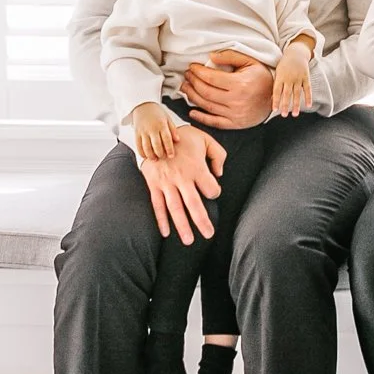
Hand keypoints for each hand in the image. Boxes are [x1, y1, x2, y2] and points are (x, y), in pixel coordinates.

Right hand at [133, 102, 177, 161]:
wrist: (142, 104)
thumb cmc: (157, 112)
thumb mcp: (167, 118)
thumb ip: (173, 129)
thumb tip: (177, 140)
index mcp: (161, 124)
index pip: (166, 139)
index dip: (169, 149)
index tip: (171, 155)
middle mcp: (152, 128)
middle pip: (156, 145)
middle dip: (160, 154)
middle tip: (163, 157)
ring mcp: (143, 131)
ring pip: (146, 147)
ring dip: (151, 155)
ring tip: (155, 158)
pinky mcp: (136, 133)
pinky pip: (138, 146)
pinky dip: (142, 153)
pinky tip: (146, 156)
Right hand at [138, 122, 225, 243]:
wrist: (156, 133)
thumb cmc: (184, 138)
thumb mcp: (205, 139)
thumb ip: (218, 155)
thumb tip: (219, 174)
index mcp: (196, 166)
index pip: (210, 188)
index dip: (215, 191)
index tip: (214, 191)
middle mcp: (181, 177)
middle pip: (193, 203)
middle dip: (201, 221)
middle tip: (209, 235)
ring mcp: (166, 182)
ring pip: (174, 208)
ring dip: (182, 226)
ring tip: (188, 241)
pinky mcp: (154, 184)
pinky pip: (157, 205)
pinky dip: (161, 219)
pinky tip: (166, 233)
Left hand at [182, 51, 274, 129]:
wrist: (274, 98)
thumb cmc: (262, 78)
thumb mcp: (250, 61)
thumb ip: (230, 56)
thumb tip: (211, 57)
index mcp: (240, 84)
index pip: (211, 77)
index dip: (198, 72)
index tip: (192, 67)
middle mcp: (236, 100)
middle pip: (206, 92)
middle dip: (193, 82)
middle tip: (187, 76)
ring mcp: (235, 114)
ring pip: (207, 106)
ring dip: (192, 96)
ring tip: (186, 88)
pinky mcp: (234, 123)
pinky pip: (214, 122)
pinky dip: (201, 117)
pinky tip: (192, 110)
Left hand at [273, 45, 313, 117]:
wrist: (296, 53)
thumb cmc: (284, 65)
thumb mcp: (278, 72)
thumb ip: (277, 84)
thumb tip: (273, 98)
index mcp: (280, 77)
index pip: (277, 91)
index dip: (276, 100)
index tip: (275, 109)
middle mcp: (289, 78)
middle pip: (287, 93)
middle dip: (285, 105)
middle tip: (284, 115)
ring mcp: (298, 78)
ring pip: (297, 93)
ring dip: (296, 104)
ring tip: (295, 114)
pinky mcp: (306, 77)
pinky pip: (308, 88)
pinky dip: (308, 97)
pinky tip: (308, 105)